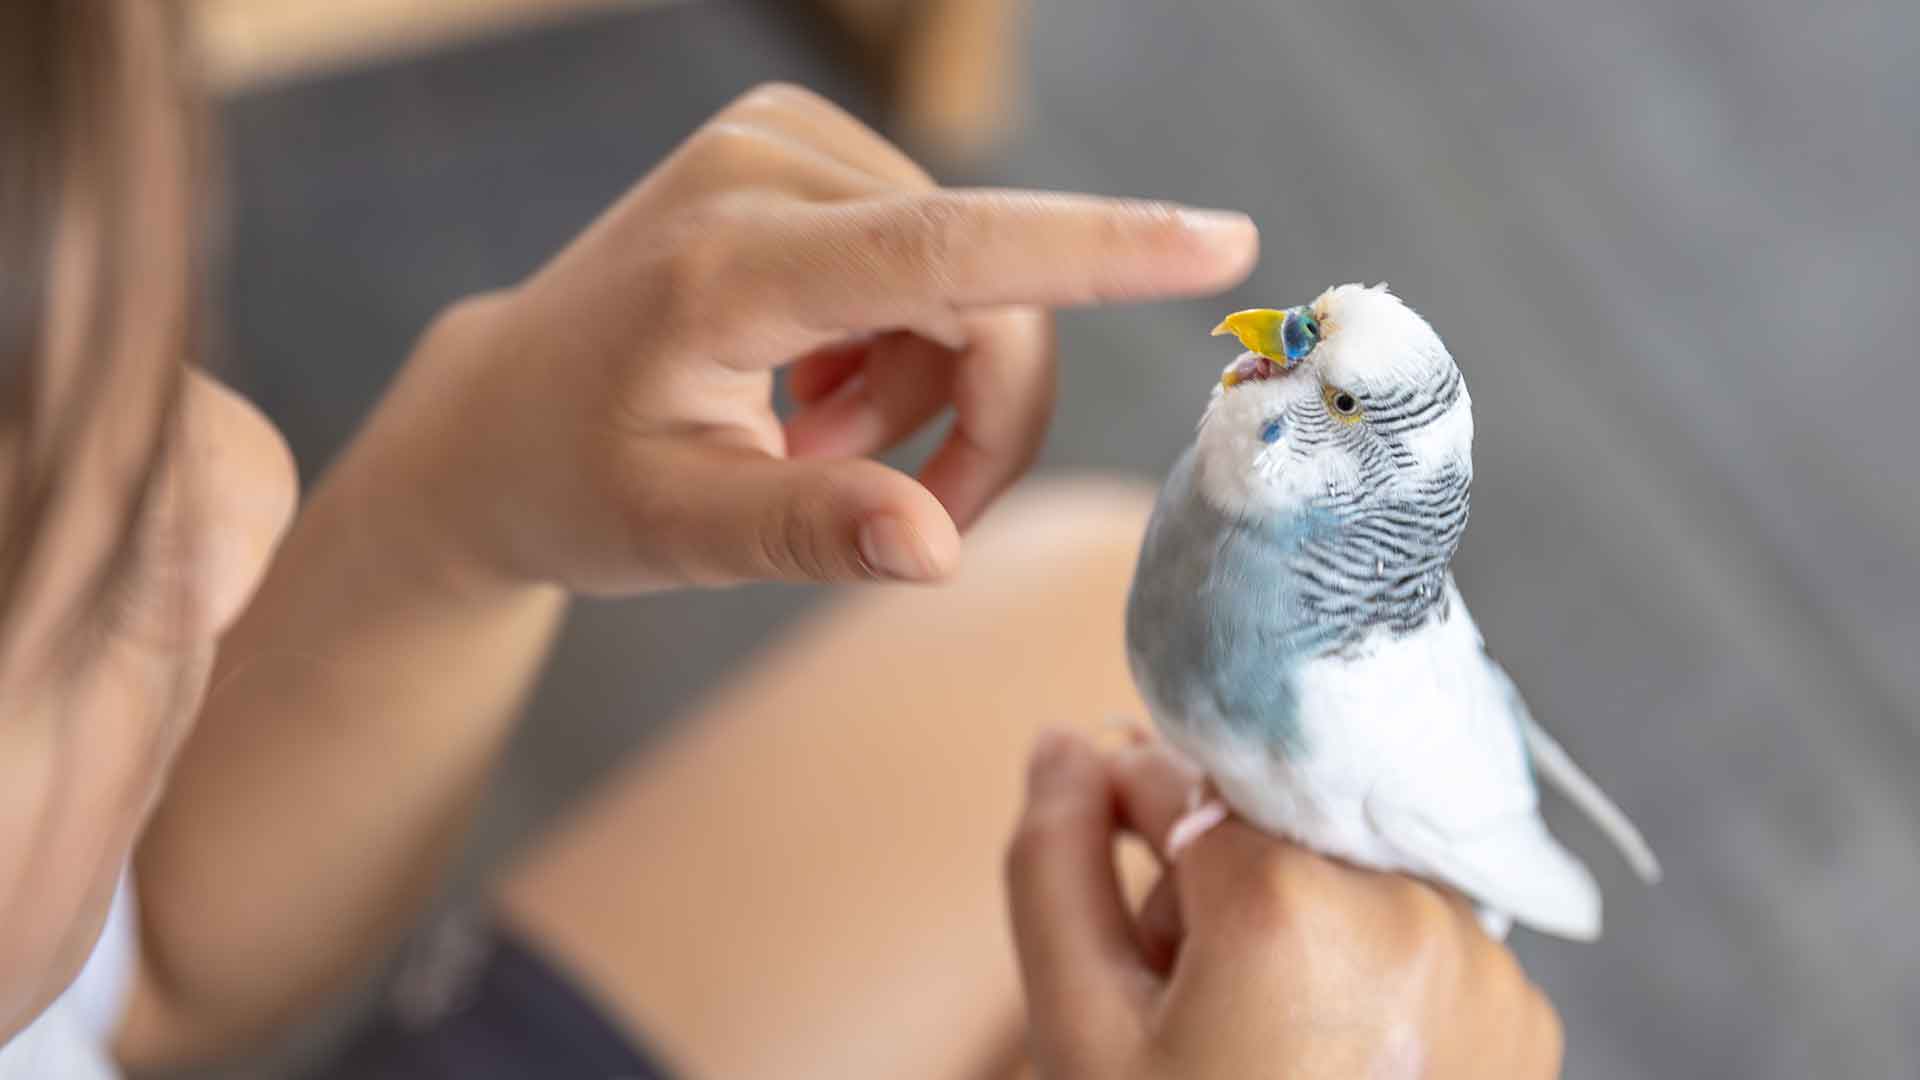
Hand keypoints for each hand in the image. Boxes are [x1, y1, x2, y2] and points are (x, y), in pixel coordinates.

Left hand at [347, 84, 1256, 593]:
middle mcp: (756, 168)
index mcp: (721, 267)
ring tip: (817, 446)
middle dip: (981, 416)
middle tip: (915, 514)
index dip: (1091, 247)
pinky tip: (815, 390)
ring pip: (972, 275)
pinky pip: (935, 252)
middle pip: (982, 289)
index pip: (937, 248)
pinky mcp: (798, 144)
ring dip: (933, 386)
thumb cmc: (574, 483)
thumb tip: (936, 551)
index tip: (1219, 239)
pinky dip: (907, 342)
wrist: (496, 413)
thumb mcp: (675, 533)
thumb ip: (808, 533)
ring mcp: (779, 140)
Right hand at [1005, 731, 1563, 1078]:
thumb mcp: (1077, 1032)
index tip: (1122, 892)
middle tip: (1182, 996)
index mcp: (1291, 902)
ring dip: (1297, 924)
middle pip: (1275, 826)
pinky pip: (1423, 940)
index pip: (1186, 777)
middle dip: (1214, 885)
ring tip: (1261, 1039)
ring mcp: (1486, 965)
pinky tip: (1330, 1059)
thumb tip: (1065, 745)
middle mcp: (1410, 908)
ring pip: (1352, 876)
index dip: (1132, 830)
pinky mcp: (1525, 1016)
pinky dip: (1370, 972)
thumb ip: (1053, 864)